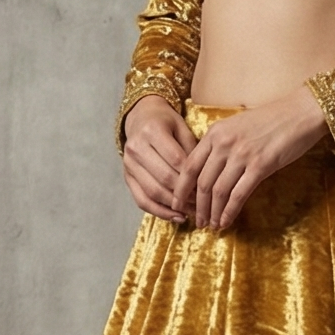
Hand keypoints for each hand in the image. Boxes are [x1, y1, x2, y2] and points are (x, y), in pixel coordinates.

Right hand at [121, 95, 194, 220]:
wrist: (141, 118)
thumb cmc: (167, 123)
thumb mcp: (182, 128)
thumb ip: (192, 150)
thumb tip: (203, 180)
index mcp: (152, 131)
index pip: (176, 160)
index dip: (192, 177)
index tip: (208, 188)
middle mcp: (136, 147)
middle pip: (164, 178)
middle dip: (185, 194)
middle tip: (203, 204)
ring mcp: (128, 164)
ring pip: (152, 192)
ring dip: (174, 206)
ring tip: (193, 213)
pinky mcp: (126, 177)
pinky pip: (142, 200)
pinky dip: (159, 212)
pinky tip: (176, 217)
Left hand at [173, 86, 328, 229]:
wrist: (301, 112)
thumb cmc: (272, 120)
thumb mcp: (237, 126)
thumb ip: (221, 145)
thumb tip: (210, 172)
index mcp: (215, 133)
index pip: (189, 166)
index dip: (181, 189)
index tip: (178, 204)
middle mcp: (224, 143)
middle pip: (201, 182)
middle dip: (197, 207)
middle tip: (196, 221)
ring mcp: (242, 154)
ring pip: (218, 191)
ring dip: (212, 213)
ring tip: (211, 225)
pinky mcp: (260, 166)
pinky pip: (238, 195)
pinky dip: (229, 212)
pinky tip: (226, 221)